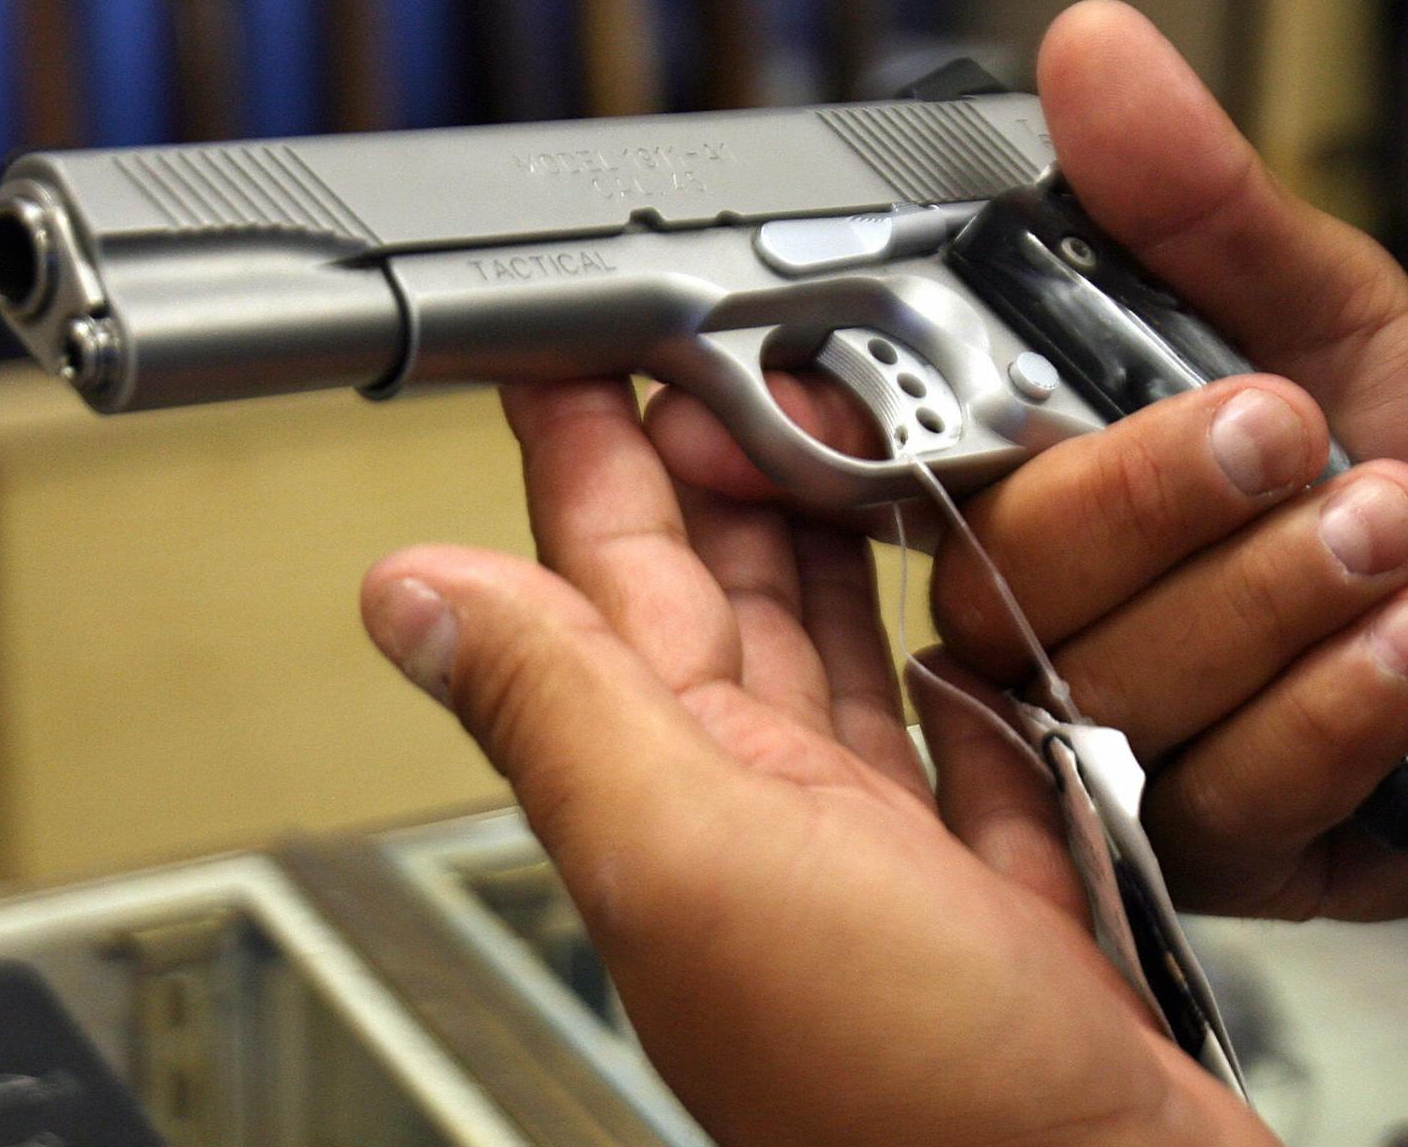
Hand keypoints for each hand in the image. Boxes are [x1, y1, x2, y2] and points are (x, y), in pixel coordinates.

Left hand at [362, 380, 1274, 1146]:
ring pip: (833, 657)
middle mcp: (767, 822)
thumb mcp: (697, 864)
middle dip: (713, 455)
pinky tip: (959, 620)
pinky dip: (954, 669)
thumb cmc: (908, 1104)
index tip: (574, 337)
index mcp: (682, 793)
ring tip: (829, 434)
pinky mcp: (1001, 897)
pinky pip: (961, 748)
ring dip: (825, 541)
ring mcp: (882, 862)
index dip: (588, 448)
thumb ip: (560, 715)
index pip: (605, 575)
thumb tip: (407, 595)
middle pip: (720, 597)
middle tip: (721, 341)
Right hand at [652, 0, 1407, 920]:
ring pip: (1117, 681)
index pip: (859, 457)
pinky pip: (1228, 785)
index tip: (807, 407)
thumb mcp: (1316, 298)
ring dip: (1281, 591)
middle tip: (1292, 430)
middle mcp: (1024, 616)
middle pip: (1001, 573)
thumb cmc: (1402, 456)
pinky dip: (1339, 700)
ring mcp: (1096, 744)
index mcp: (1009, 473)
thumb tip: (1094, 50)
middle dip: (1159, 495)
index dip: (811, 432)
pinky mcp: (1188, 848)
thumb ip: (1195, 196)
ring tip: (1402, 526)